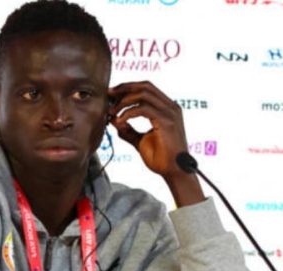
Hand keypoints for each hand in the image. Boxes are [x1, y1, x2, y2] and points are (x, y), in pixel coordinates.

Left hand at [108, 81, 204, 206]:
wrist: (174, 172)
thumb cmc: (162, 159)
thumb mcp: (141, 141)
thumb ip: (129, 130)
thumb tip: (114, 121)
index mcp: (168, 109)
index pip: (147, 88)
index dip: (128, 88)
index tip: (112, 95)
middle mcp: (171, 107)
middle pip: (145, 86)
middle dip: (124, 88)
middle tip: (108, 95)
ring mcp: (171, 113)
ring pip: (143, 94)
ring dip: (124, 101)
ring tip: (112, 111)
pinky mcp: (167, 122)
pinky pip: (143, 109)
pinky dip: (128, 113)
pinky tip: (120, 121)